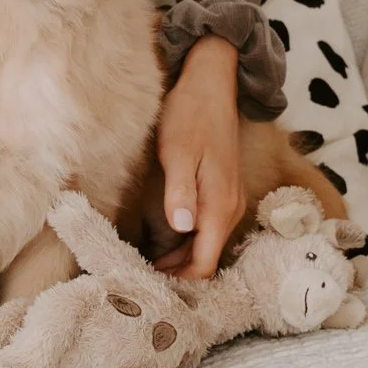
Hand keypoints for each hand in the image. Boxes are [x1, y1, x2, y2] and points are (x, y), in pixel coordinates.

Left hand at [155, 34, 244, 278]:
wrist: (212, 84)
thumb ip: (181, 191)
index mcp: (219, 205)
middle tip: (138, 275)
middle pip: (205, 259)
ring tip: (145, 261)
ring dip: (179, 257)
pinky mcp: (222, 191)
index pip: (205, 263)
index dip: (179, 280)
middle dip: (176, 273)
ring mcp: (228, 200)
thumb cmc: (191, 115)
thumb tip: (181, 228)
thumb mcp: (178, 152)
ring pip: (206, 245)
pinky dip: (186, 240)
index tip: (148, 284)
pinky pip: (207, 228)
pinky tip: (163, 238)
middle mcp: (229, 208)